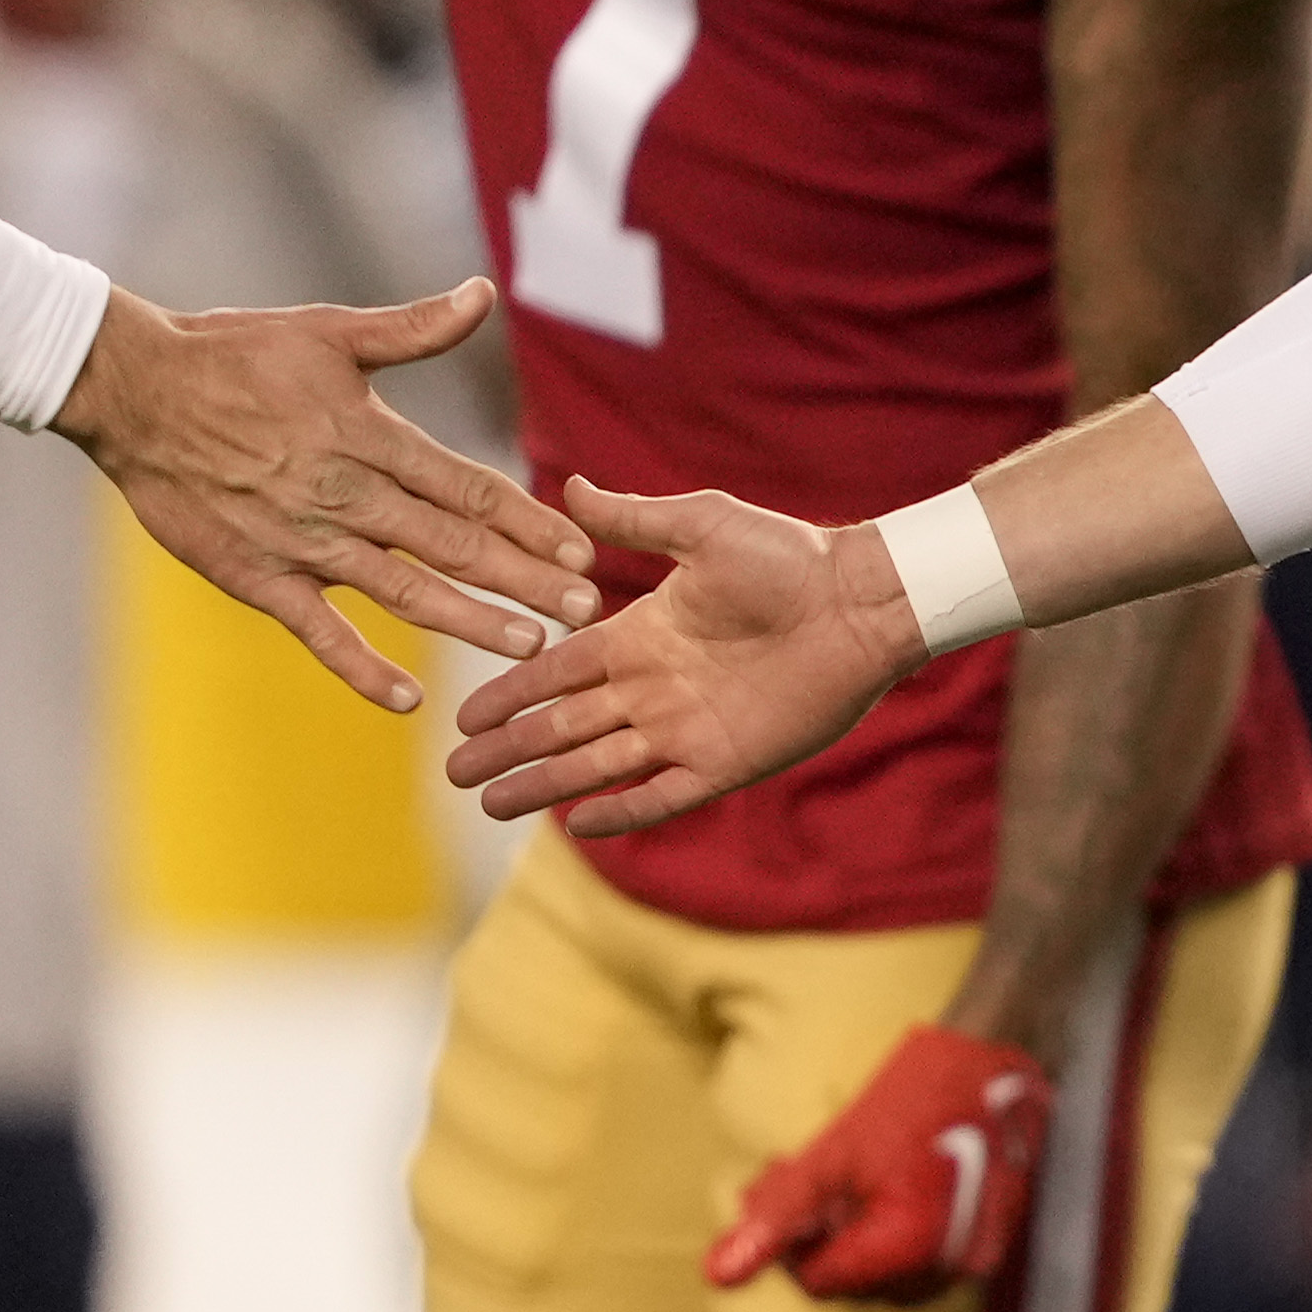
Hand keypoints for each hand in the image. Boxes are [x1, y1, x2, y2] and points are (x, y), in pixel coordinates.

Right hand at [56, 281, 599, 712]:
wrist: (135, 392)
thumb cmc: (232, 354)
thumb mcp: (328, 330)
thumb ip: (412, 328)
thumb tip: (482, 293)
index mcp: (369, 436)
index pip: (468, 488)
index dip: (528, 522)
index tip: (579, 550)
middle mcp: (345, 495)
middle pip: (452, 545)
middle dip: (524, 579)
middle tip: (585, 609)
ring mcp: (302, 543)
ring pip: (403, 591)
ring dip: (469, 621)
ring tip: (528, 647)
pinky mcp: (257, 577)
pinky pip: (319, 632)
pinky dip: (362, 668)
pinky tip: (408, 699)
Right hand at [451, 482, 927, 835]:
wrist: (857, 601)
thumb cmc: (789, 556)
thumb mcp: (701, 524)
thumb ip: (633, 516)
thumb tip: (569, 487)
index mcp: (641, 635)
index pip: (558, 671)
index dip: (510, 692)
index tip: (464, 714)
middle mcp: (654, 688)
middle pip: (563, 726)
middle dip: (508, 748)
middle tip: (454, 772)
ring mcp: (686, 729)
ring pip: (596, 765)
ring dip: (544, 784)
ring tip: (490, 804)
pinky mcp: (724, 762)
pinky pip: (660, 796)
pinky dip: (618, 811)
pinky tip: (575, 824)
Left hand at [711, 1022, 1052, 1302]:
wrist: (1004, 1054)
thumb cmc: (923, 1090)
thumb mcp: (837, 1149)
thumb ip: (778, 1215)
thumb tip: (719, 1273)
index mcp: (907, 1253)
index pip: (821, 1283)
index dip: (791, 1240)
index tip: (780, 1191)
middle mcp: (947, 1270)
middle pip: (855, 1281)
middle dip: (819, 1233)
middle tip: (797, 1174)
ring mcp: (974, 1256)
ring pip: (889, 1272)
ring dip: (855, 1233)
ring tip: (840, 1178)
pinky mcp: (989, 1236)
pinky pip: (925, 1256)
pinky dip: (895, 1229)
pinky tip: (883, 1183)